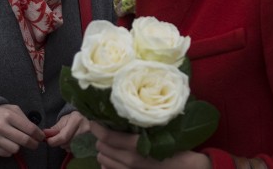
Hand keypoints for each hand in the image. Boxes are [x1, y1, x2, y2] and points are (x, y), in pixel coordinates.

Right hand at [0, 104, 45, 157]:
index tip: (41, 137)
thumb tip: (38, 132)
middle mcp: (0, 127)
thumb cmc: (1, 113)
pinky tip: (8, 143)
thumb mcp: (13, 110)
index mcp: (8, 115)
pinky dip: (10, 150)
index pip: (30, 129)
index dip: (39, 135)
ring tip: (17, 141)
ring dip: (19, 147)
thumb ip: (25, 119)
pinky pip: (7, 153)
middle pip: (24, 140)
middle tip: (35, 143)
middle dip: (33, 144)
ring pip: (16, 149)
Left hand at [42, 111, 89, 148]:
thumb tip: (45, 134)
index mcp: (77, 120)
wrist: (89, 120)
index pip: (63, 136)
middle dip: (61, 143)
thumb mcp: (65, 120)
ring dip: (67, 146)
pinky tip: (75, 142)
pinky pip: (78, 150)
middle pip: (67, 143)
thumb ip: (56, 128)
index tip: (49, 141)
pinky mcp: (91, 144)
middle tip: (61, 138)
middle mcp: (85, 128)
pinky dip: (73, 148)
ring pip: (72, 148)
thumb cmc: (74, 119)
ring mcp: (90, 137)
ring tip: (70, 138)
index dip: (54, 141)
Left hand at [90, 122, 210, 168]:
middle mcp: (129, 161)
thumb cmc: (179, 146)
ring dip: (104, 149)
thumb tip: (126, 111)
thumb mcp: (162, 131)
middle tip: (105, 126)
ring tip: (110, 140)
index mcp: (136, 147)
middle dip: (100, 137)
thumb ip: (143, 124)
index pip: (106, 136)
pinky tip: (115, 155)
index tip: (93, 117)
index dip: (96, 126)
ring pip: (103, 159)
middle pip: (101, 147)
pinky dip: (108, 162)